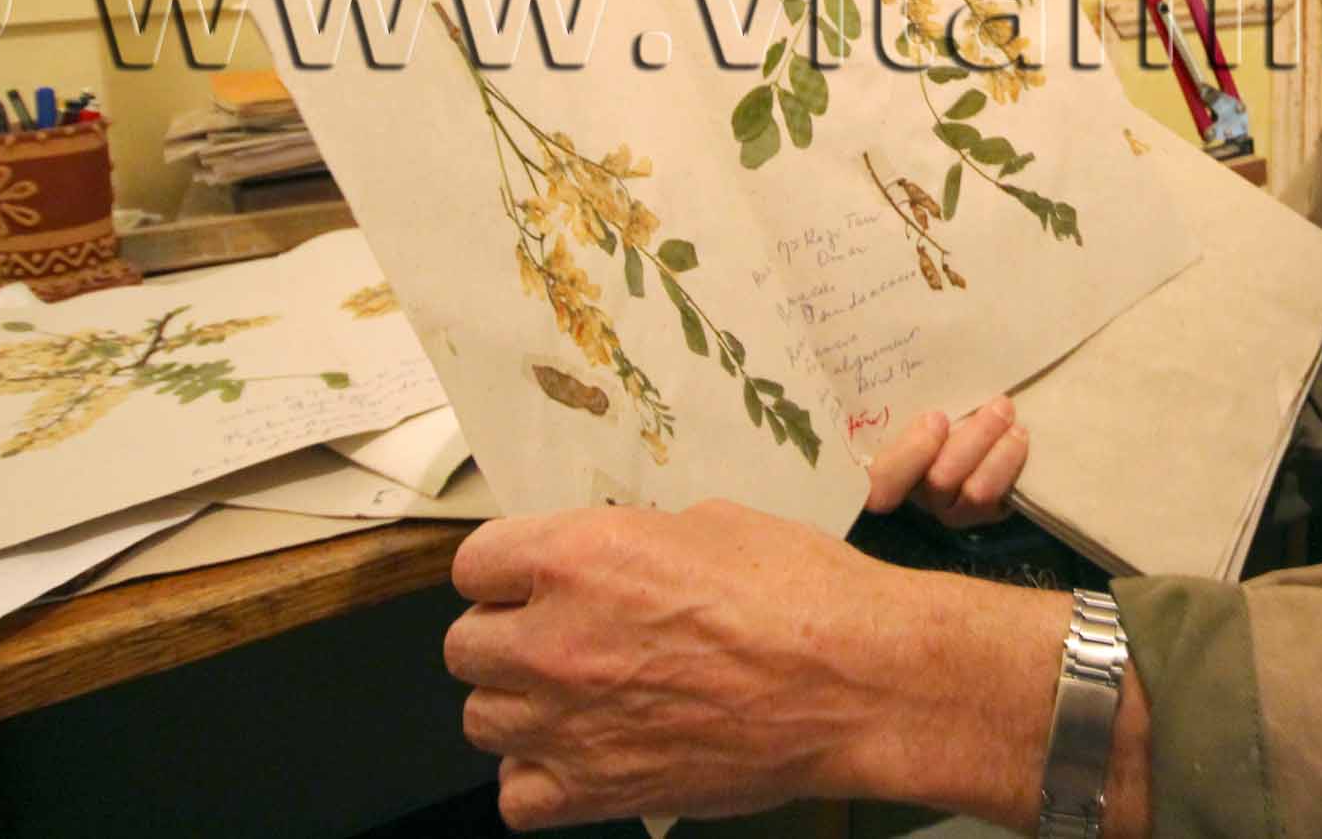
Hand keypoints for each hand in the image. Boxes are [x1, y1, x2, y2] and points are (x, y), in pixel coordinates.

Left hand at [445, 501, 901, 826]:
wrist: (856, 680)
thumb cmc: (802, 594)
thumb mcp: (707, 524)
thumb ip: (628, 543)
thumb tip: (604, 559)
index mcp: (578, 556)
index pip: (474, 563)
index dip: (506, 571)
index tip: (529, 580)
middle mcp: (555, 639)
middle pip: (464, 646)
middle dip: (507, 638)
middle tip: (559, 638)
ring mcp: (568, 723)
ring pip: (482, 721)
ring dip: (521, 707)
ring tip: (577, 698)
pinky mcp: (595, 791)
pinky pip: (516, 797)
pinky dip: (542, 779)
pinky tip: (584, 754)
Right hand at [863, 394, 1028, 527]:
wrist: (967, 420)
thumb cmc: (923, 395)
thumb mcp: (901, 387)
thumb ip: (893, 383)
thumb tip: (871, 334)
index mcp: (883, 462)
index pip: (882, 481)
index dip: (908, 457)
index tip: (937, 416)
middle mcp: (913, 490)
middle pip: (939, 480)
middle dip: (975, 441)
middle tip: (1000, 405)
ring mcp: (949, 506)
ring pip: (975, 495)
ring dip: (1000, 458)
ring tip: (1018, 426)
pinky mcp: (982, 511)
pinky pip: (1000, 502)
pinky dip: (1012, 471)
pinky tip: (1021, 441)